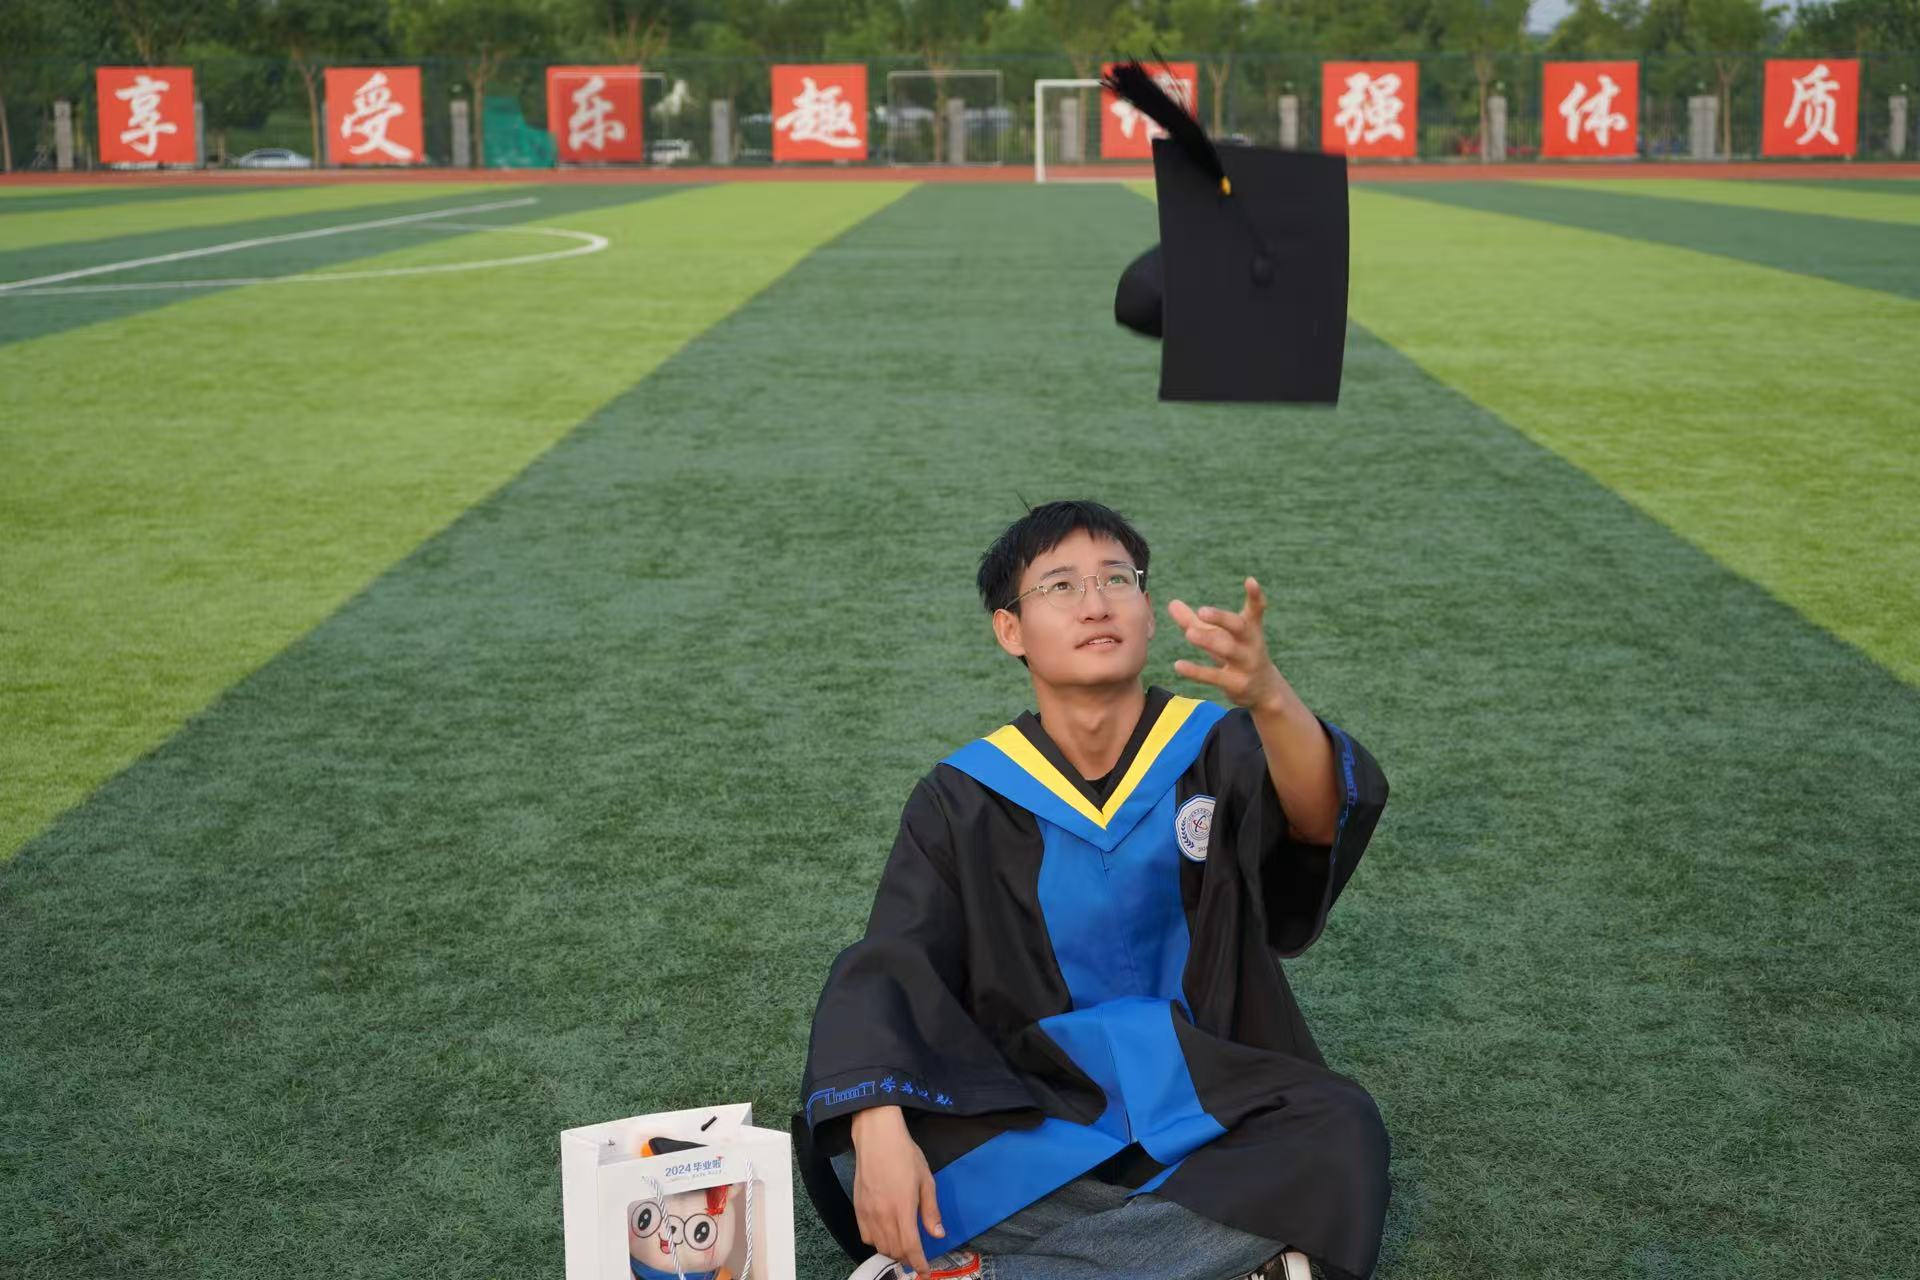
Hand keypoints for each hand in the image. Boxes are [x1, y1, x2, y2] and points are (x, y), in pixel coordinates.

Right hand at [850, 1109, 943, 1275]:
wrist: (877, 1138)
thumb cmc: (905, 1155)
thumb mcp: (926, 1180)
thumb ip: (931, 1211)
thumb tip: (938, 1234)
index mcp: (903, 1208)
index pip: (910, 1246)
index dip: (919, 1263)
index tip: (926, 1271)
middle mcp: (883, 1215)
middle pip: (894, 1250)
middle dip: (907, 1258)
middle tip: (917, 1256)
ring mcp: (868, 1213)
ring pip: (879, 1246)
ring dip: (892, 1252)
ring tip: (903, 1247)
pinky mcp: (857, 1208)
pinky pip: (866, 1236)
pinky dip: (877, 1242)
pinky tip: (885, 1235)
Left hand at [1167, 576, 1285, 711]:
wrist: (1264, 690)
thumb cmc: (1238, 655)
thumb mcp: (1219, 636)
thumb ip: (1194, 621)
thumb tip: (1171, 603)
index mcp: (1251, 628)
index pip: (1257, 609)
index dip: (1255, 595)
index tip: (1250, 580)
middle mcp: (1252, 644)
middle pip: (1239, 627)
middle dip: (1222, 618)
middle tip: (1202, 610)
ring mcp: (1246, 664)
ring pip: (1228, 650)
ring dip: (1208, 641)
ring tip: (1188, 633)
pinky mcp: (1237, 684)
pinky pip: (1215, 676)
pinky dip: (1196, 671)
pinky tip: (1178, 665)